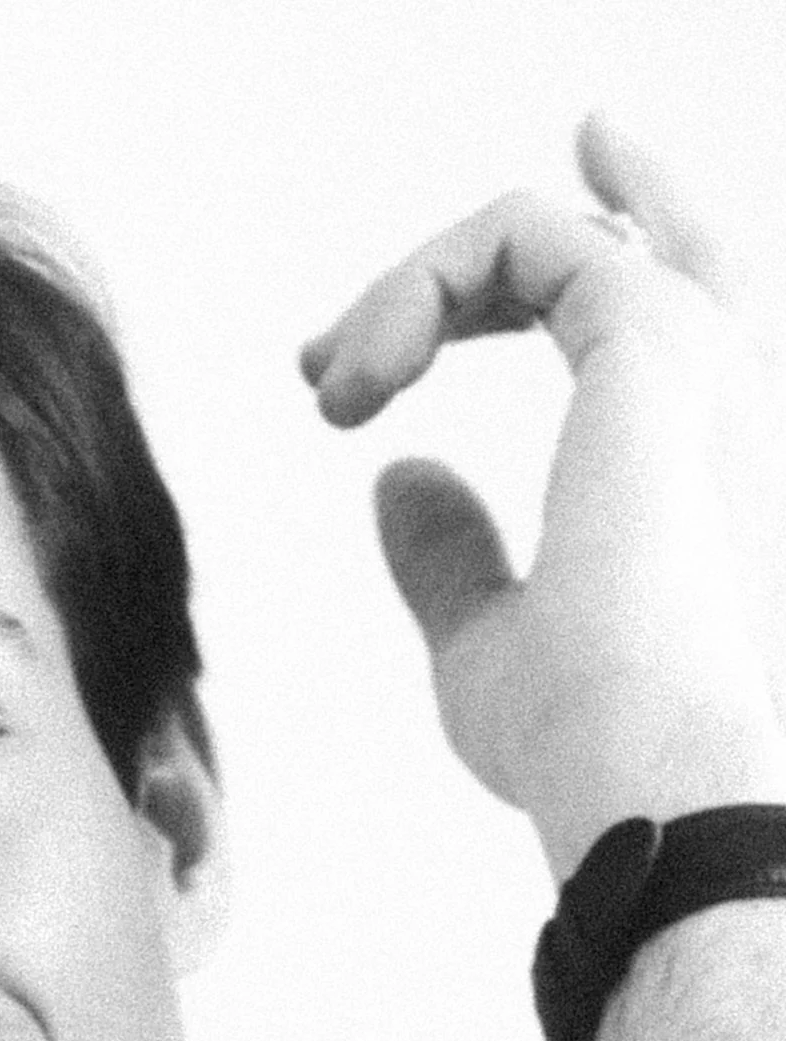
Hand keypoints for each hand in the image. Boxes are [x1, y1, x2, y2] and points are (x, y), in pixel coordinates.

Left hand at [299, 116, 785, 878]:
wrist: (652, 780)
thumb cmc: (588, 748)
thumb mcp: (490, 647)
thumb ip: (453, 558)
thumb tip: (399, 479)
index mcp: (711, 471)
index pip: (664, 322)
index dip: (559, 281)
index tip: (410, 343)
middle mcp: (735, 399)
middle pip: (652, 242)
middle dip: (491, 256)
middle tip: (348, 349)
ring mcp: (707, 360)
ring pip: (556, 237)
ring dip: (416, 294)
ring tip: (327, 391)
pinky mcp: (654, 337)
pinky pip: (525, 237)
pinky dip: (420, 288)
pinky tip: (352, 387)